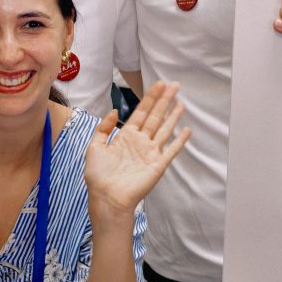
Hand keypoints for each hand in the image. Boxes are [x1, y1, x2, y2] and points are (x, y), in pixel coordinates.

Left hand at [85, 81, 189, 222]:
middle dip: (164, 100)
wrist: (106, 197)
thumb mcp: (94, 146)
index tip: (158, 84)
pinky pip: (171, 150)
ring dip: (173, 116)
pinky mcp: (157, 165)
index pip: (141, 112)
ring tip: (181, 102)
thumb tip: (114, 111)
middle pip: (155, 117)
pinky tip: (187, 130)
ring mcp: (150, 153)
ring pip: (164, 129)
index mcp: (126, 136)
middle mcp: (140, 142)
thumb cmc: (98, 175)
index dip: (150, 98)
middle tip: (175, 85)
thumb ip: (104, 128)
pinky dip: (180, 140)